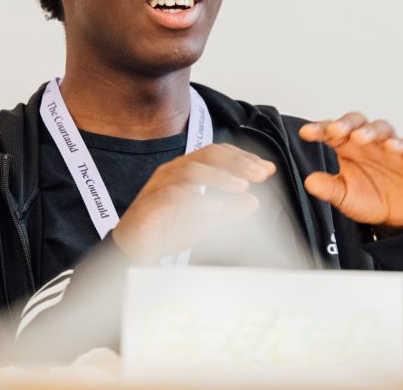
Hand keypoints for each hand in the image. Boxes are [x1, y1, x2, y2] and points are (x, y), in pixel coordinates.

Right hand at [111, 143, 275, 263]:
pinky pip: (174, 195)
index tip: (267, 169)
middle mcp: (174, 171)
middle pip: (207, 155)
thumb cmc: (168, 230)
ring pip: (191, 170)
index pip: (218, 153)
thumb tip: (254, 202)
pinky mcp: (151, 203)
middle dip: (236, 163)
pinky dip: (197, 200)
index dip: (244, 158)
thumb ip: (229, 210)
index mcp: (188, 170)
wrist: (136, 249)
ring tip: (241, 188)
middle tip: (260, 175)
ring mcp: (161, 185)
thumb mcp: (207, 221)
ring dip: (219, 177)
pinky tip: (216, 209)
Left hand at [299, 112, 402, 229]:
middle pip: (356, 122)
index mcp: (347, 148)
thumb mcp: (344, 196)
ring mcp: (390, 146)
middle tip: (334, 130)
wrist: (397, 216)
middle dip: (345, 123)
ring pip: (381, 128)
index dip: (319, 129)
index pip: (331, 132)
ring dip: (369, 130)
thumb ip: (328, 188)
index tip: (306, 133)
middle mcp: (367, 142)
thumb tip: (309, 182)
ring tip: (359, 137)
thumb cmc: (369, 199)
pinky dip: (402, 143)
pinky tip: (391, 146)